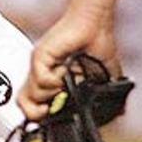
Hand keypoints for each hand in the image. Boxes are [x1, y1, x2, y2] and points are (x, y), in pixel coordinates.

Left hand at [19, 5, 117, 119]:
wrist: (96, 24)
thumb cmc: (98, 46)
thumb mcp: (102, 78)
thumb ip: (102, 96)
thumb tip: (116, 114)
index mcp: (52, 82)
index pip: (34, 108)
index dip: (45, 117)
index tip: (60, 116)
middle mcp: (42, 75)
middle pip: (25, 106)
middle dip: (42, 113)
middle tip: (57, 106)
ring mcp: (39, 66)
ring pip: (32, 96)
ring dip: (52, 95)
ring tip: (67, 81)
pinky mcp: (40, 56)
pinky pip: (41, 80)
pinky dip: (55, 82)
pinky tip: (65, 71)